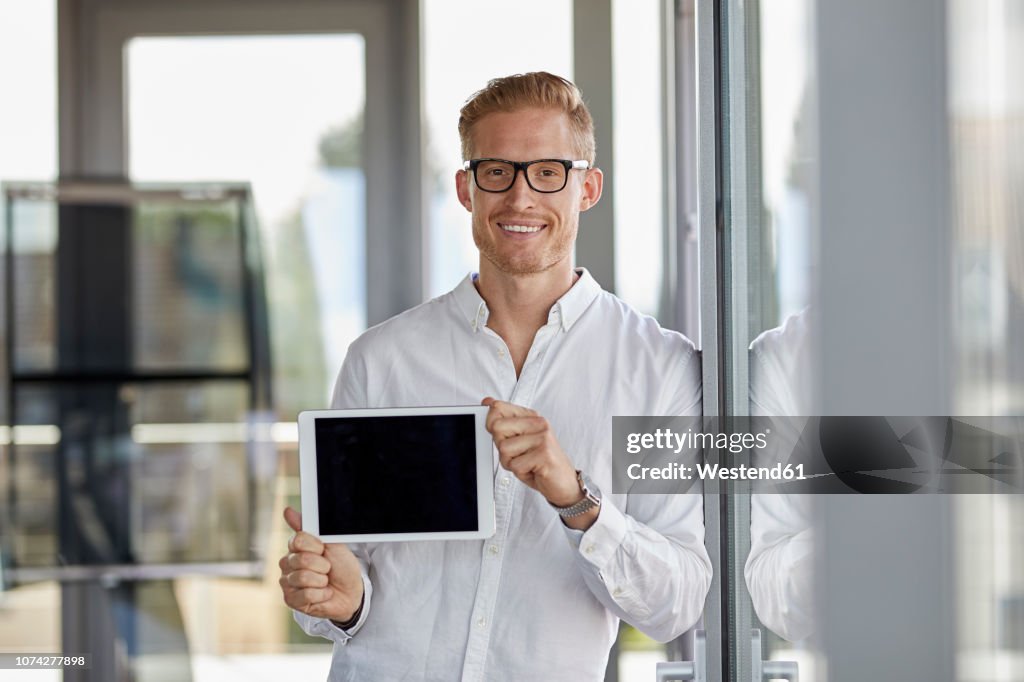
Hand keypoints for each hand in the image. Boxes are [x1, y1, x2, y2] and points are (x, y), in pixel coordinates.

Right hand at [278, 507, 364, 622]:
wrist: (352, 591)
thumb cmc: (341, 566)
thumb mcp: (332, 544)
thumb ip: (310, 528)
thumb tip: (287, 511)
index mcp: (296, 547)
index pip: (298, 540)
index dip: (317, 547)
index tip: (325, 550)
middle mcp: (288, 563)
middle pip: (301, 559)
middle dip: (322, 565)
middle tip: (327, 569)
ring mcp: (287, 582)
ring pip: (303, 577)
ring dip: (322, 581)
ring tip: (325, 582)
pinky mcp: (290, 599)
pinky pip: (306, 595)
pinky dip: (321, 594)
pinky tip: (323, 593)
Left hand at [482, 397, 581, 506]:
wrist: (565, 483)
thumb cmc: (540, 462)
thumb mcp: (519, 439)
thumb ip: (504, 421)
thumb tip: (487, 401)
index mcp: (532, 416)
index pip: (498, 407)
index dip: (492, 425)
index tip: (506, 437)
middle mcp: (539, 423)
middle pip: (497, 428)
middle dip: (502, 447)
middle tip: (519, 455)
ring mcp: (543, 438)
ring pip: (504, 449)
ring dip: (511, 463)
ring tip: (527, 463)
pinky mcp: (544, 454)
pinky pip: (515, 465)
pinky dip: (521, 473)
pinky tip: (534, 470)